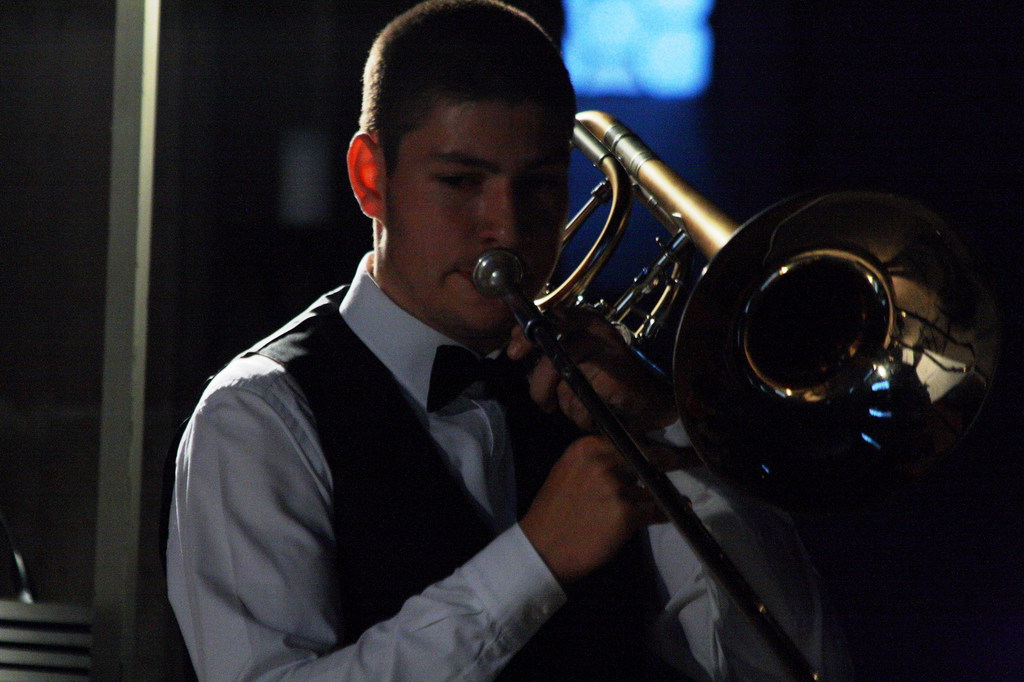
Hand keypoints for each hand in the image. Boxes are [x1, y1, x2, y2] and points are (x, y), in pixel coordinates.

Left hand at [506, 307, 676, 432]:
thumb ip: (553, 350)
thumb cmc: (614, 380)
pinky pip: (580, 401)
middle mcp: (597, 332)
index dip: (528, 334)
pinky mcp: (612, 376)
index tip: (514, 353)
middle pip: (551, 357)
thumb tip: (516, 347)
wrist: (655, 399)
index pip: (550, 317)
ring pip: (565, 384)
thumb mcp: (582, 358)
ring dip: (568, 406)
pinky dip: (583, 416)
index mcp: (588, 323)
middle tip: (543, 403)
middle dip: (540, 386)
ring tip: (583, 410)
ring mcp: (606, 352)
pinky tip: (595, 417)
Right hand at [519, 435, 696, 584]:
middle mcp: (602, 460)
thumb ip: (598, 459)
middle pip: (648, 456)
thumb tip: (632, 454)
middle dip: (671, 459)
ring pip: (653, 485)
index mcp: (587, 446)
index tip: (668, 445)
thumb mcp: (570, 471)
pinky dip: (667, 512)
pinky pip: (656, 509)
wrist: (542, 548)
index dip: (651, 444)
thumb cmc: (555, 512)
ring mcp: (615, 486)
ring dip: (664, 492)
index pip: (629, 438)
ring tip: (676, 497)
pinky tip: (676, 511)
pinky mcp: (625, 513)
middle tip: (692, 459)